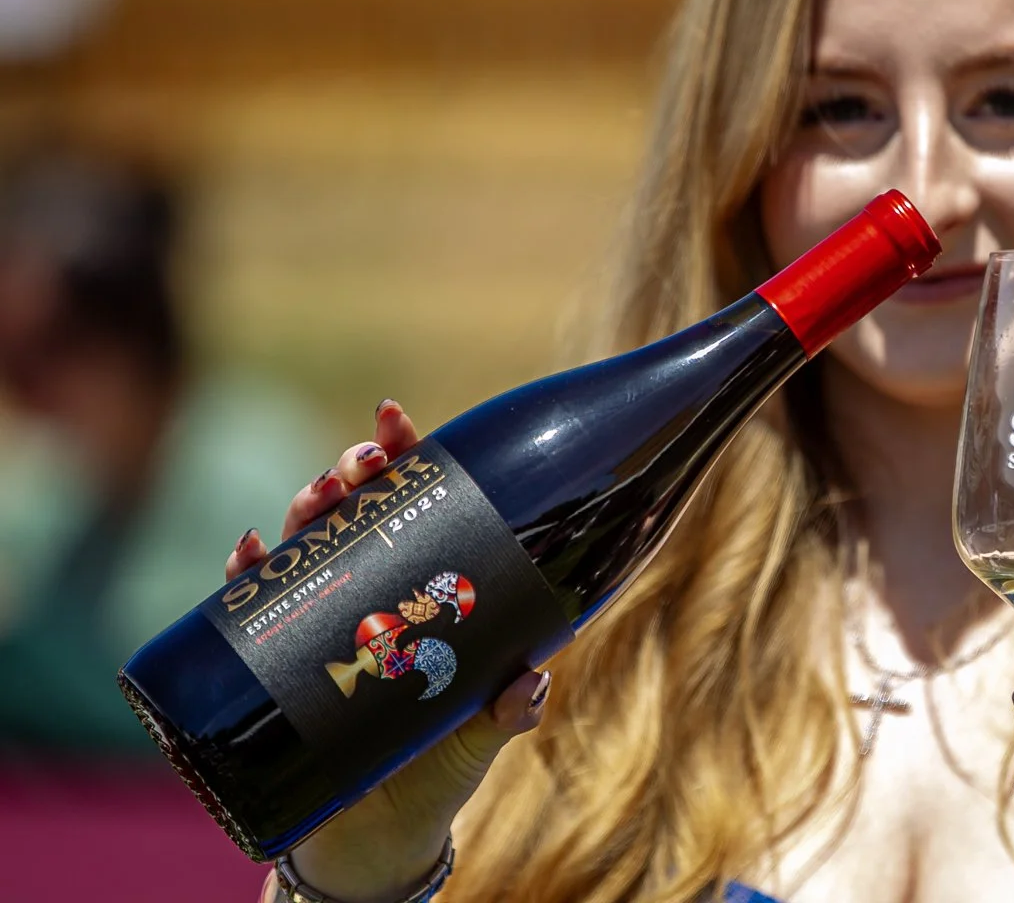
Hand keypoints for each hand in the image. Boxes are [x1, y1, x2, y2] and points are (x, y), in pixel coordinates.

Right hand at [226, 400, 547, 902]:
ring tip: (315, 497)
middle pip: (355, 512)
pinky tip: (247, 554)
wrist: (379, 835)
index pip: (416, 505)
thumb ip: (509, 710)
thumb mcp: (481, 735)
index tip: (394, 418)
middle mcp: (370, 591)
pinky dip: (244, 576)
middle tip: (357, 464)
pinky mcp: (275, 663)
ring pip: (305, 545)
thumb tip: (530, 683)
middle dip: (350, 474)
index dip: (405, 456)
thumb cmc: (440, 768)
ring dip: (303, 511)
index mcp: (424, 587)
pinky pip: (248, 609)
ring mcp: (321, 621)